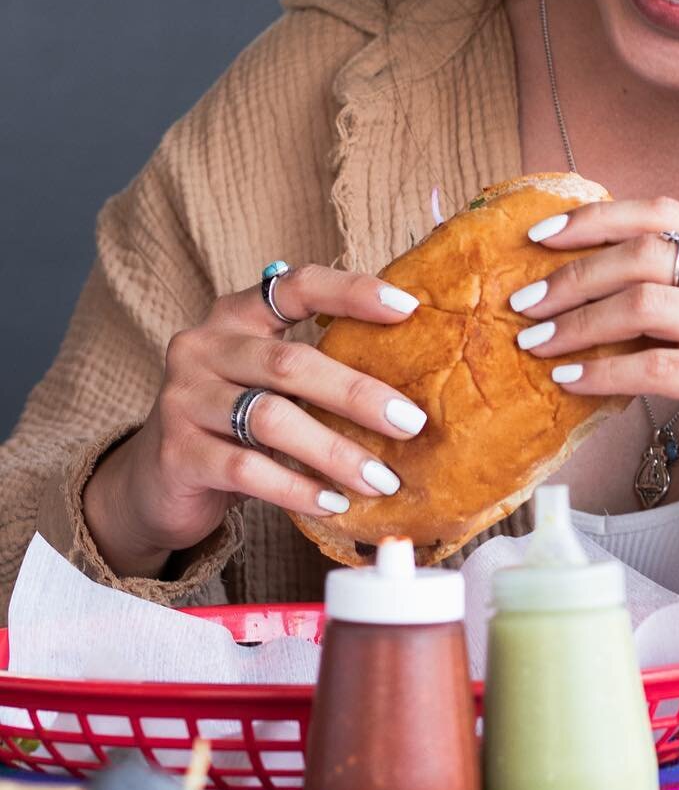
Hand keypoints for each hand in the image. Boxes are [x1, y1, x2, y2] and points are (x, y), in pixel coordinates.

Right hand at [82, 266, 428, 576]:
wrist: (157, 481)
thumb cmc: (235, 424)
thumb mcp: (269, 384)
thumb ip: (317, 370)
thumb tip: (411, 388)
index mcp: (236, 315)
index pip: (295, 286)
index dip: (351, 291)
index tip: (407, 308)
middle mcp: (203, 346)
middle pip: (289, 362)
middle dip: (357, 393)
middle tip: (411, 422)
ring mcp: (183, 398)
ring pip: (270, 419)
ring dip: (334, 451)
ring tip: (381, 478)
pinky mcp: (176, 453)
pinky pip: (246, 469)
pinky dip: (296, 488)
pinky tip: (333, 503)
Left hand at [512, 195, 678, 535]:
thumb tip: (592, 298)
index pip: (665, 213)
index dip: (597, 218)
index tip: (541, 237)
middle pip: (645, 252)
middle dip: (572, 275)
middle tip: (523, 302)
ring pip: (644, 303)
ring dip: (576, 323)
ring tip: (535, 344)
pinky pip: (656, 368)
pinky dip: (603, 374)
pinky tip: (569, 383)